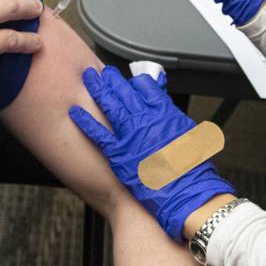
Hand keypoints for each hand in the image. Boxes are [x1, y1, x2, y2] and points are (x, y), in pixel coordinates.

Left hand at [69, 66, 234, 240]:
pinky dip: (85, 121)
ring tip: (88, 78)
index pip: (145, 86)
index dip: (134, 81)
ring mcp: (130, 135)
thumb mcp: (188, 133)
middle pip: (123, 91)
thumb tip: (164, 107)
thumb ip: (173, 116)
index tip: (128, 79)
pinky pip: (97, 133)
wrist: (186, 193)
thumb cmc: (191, 168)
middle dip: (111, 79)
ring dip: (97, 89)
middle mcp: (145, 119)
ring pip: (109, 105)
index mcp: (164, 112)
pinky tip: (75, 112)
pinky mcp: (118, 153)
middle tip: (102, 72)